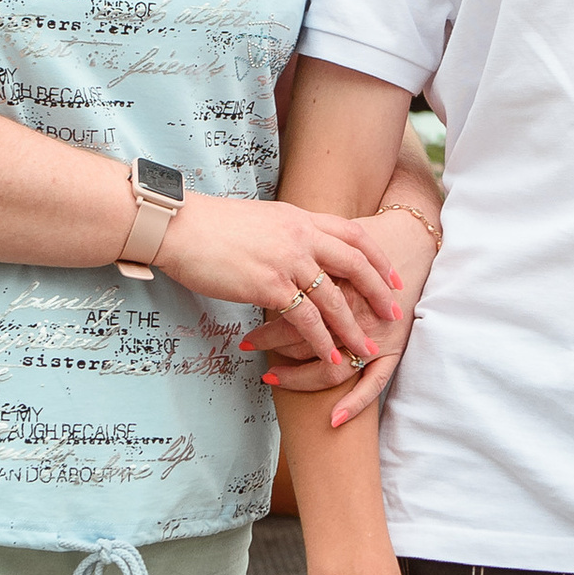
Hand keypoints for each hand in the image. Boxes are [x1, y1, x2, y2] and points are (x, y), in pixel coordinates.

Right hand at [155, 197, 402, 371]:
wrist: (179, 226)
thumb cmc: (210, 227)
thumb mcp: (259, 221)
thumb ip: (284, 233)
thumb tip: (295, 248)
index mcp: (299, 218)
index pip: (352, 233)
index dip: (376, 256)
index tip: (391, 275)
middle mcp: (300, 236)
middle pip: (355, 264)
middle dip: (379, 292)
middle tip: (394, 314)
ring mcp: (287, 261)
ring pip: (334, 298)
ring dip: (353, 328)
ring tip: (366, 350)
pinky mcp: (269, 285)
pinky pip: (306, 319)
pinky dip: (322, 341)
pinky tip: (331, 357)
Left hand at [242, 205, 437, 425]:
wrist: (413, 238)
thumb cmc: (366, 239)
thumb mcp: (332, 237)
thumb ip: (303, 253)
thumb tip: (261, 259)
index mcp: (340, 286)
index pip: (295, 313)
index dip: (266, 326)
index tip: (246, 332)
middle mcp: (357, 313)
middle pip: (306, 338)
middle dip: (272, 346)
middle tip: (248, 349)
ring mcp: (377, 334)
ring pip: (332, 365)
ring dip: (299, 377)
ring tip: (270, 376)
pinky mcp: (395, 348)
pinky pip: (374, 383)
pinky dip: (355, 403)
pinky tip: (333, 420)